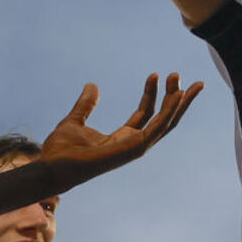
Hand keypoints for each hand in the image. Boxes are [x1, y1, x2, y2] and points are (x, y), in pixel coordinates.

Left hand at [36, 73, 202, 189]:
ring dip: (179, 103)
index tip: (156, 74)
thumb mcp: (74, 120)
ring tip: (190, 83)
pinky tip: (178, 96)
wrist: (52, 167)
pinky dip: (171, 111)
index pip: (146, 113)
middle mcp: (134, 143)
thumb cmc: (60, 151)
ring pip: (166, 122)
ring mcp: (136, 147)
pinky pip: (158, 127)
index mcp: (123, 137)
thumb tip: (92, 85)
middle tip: (179, 75)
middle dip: (175, 98)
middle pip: (163, 118)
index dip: (153, 93)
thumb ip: (86, 104)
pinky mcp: (135, 148)